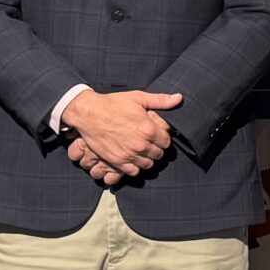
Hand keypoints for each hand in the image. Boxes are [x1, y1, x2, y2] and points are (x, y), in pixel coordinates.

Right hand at [64, 88, 182, 176]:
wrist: (89, 114)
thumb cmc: (114, 104)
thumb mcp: (138, 98)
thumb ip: (160, 100)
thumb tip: (179, 98)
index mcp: (148, 129)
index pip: (166, 141)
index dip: (163, 138)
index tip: (157, 135)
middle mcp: (140, 145)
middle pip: (159, 154)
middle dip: (156, 148)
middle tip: (149, 142)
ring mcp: (128, 155)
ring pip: (148, 164)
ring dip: (147, 159)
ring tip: (142, 151)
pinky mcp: (117, 161)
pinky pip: (133, 172)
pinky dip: (135, 167)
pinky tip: (132, 158)